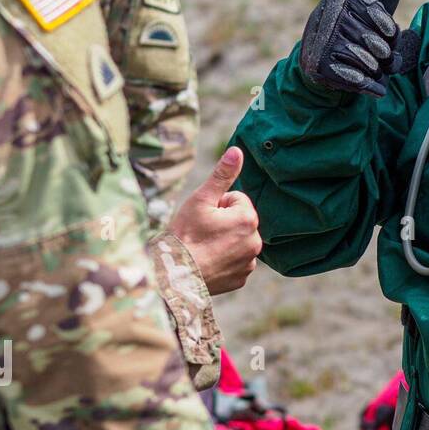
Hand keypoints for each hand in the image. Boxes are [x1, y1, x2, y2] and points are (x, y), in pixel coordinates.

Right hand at [168, 147, 261, 294]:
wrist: (172, 275)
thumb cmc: (184, 234)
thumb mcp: (201, 199)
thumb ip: (222, 175)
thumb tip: (237, 150)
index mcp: (248, 219)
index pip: (236, 200)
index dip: (217, 205)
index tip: (203, 217)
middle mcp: (256, 242)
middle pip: (239, 221)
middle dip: (223, 222)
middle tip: (201, 232)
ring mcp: (249, 262)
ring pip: (237, 241)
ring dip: (224, 240)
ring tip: (202, 247)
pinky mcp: (241, 279)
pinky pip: (235, 261)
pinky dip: (224, 260)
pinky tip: (207, 262)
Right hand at [298, 0, 417, 96]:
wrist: (320, 65)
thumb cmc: (353, 32)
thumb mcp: (372, 7)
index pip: (388, 25)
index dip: (391, 38)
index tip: (381, 36)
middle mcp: (329, 15)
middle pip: (381, 47)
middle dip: (385, 59)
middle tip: (374, 57)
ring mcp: (321, 41)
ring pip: (371, 66)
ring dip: (376, 74)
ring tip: (365, 69)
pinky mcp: (318, 67)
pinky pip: (359, 82)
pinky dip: (369, 87)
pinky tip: (366, 84)